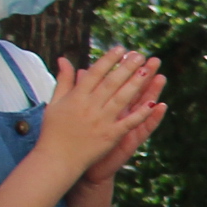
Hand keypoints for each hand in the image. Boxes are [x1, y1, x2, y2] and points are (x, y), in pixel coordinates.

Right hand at [38, 48, 162, 181]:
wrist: (56, 158)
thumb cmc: (53, 130)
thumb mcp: (55, 102)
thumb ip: (63, 80)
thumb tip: (64, 59)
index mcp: (76, 97)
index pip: (95, 74)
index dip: (109, 60)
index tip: (120, 49)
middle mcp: (90, 107)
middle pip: (111, 83)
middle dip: (126, 67)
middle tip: (139, 54)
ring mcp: (101, 121)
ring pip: (122, 99)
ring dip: (136, 84)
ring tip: (148, 70)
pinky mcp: (110, 136)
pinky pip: (128, 122)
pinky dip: (140, 113)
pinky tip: (153, 103)